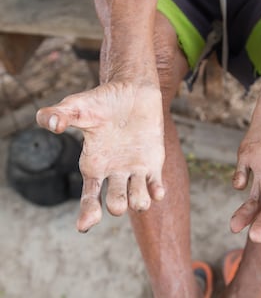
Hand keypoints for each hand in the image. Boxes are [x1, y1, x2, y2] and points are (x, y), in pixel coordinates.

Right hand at [36, 81, 164, 231]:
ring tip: (140, 197)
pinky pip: (155, 186)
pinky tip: (157, 191)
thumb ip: (60, 114)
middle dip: (116, 206)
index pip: (89, 197)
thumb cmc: (103, 100)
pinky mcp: (153, 163)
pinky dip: (157, 193)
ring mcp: (134, 170)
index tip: (86, 225)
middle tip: (118, 200)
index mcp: (94, 165)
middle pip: (114, 204)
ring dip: (139, 203)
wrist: (133, 90)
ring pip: (137, 200)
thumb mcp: (78, 105)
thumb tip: (48, 123)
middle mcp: (114, 172)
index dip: (87, 213)